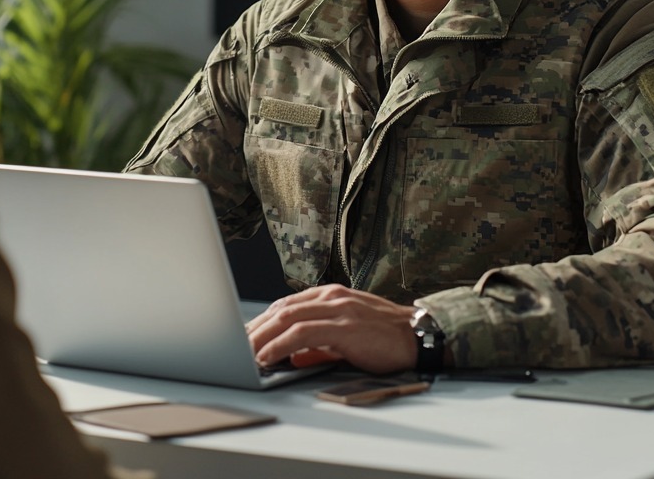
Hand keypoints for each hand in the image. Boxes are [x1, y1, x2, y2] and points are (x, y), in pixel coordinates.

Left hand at [244, 285, 417, 374]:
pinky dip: (280, 345)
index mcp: (331, 296)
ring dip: (261, 337)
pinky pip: (302, 334)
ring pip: (286, 319)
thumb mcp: (346, 336)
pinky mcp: (344, 326)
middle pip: (280, 310)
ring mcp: (338, 309)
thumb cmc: (385, 338)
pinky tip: (267, 357)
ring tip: (243, 354)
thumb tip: (293, 356)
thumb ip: (319, 343)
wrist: (419, 336)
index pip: (286, 305)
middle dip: (254, 329)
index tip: (245, 336)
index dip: (262, 321)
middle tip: (234, 346)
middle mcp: (331, 297)